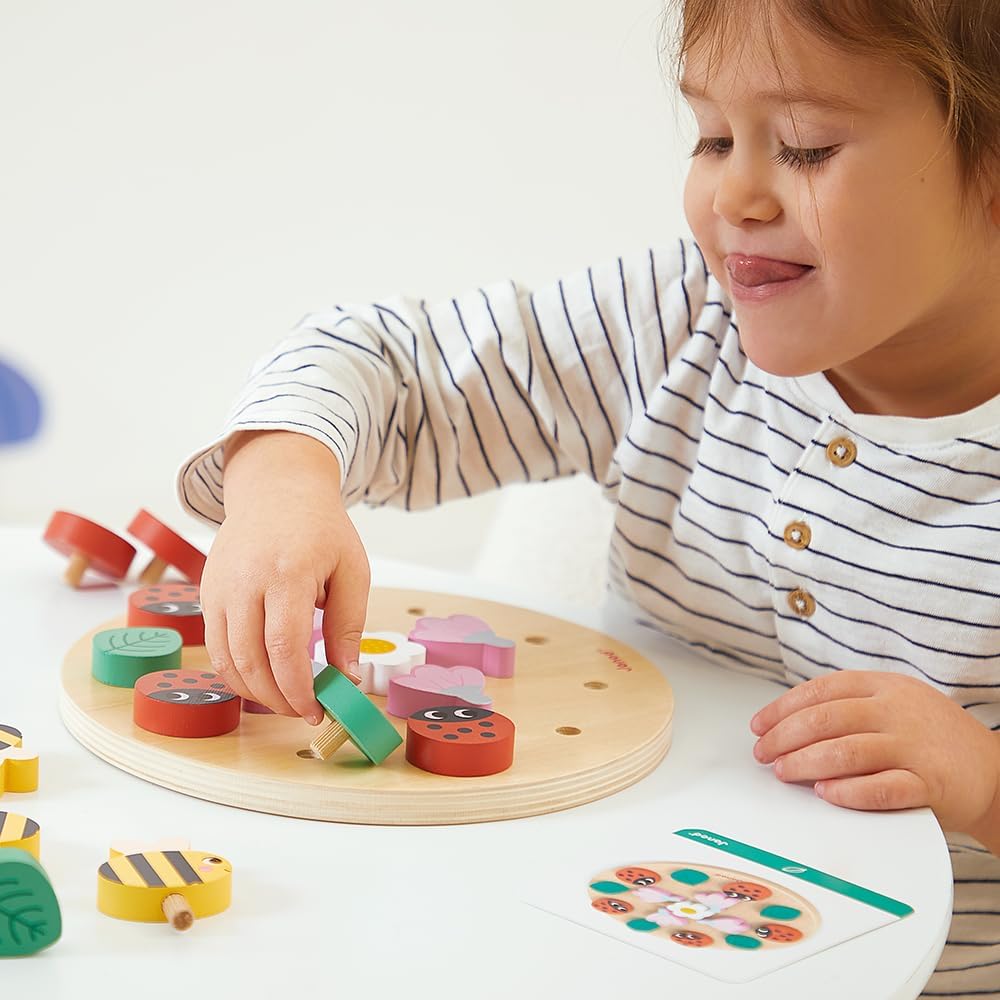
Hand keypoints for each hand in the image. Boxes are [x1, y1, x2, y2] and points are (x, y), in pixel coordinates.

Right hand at [200, 431, 369, 723]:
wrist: (276, 490)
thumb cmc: (320, 528)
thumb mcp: (352, 570)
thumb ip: (348, 625)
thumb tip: (348, 676)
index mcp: (287, 574)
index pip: (284, 648)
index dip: (298, 689)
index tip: (316, 710)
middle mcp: (245, 582)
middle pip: (251, 661)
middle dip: (278, 699)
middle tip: (304, 712)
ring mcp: (219, 589)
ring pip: (226, 661)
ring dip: (255, 692)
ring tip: (286, 699)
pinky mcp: (207, 594)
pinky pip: (216, 647)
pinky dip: (237, 673)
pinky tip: (264, 679)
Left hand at [750, 671, 999, 835]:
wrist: (996, 772)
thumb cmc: (933, 738)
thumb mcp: (895, 703)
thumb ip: (850, 706)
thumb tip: (790, 722)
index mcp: (884, 686)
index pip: (821, 690)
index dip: (783, 708)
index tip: (760, 725)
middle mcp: (897, 711)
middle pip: (826, 718)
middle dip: (785, 737)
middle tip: (764, 754)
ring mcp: (914, 747)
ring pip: (847, 750)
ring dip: (806, 762)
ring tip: (784, 772)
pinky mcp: (930, 784)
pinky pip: (883, 788)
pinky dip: (849, 792)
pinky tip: (826, 793)